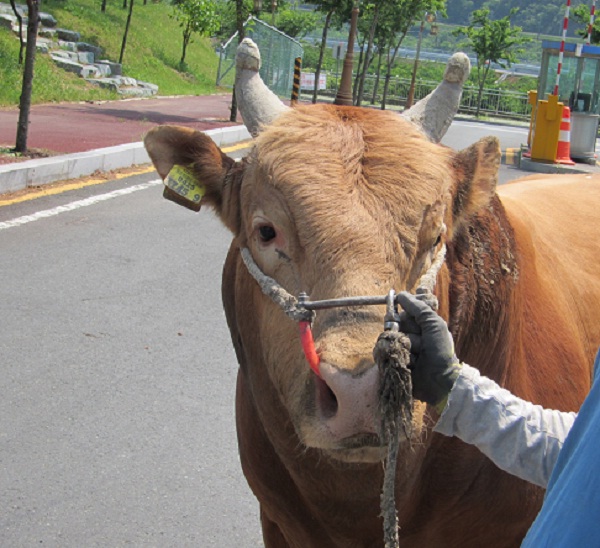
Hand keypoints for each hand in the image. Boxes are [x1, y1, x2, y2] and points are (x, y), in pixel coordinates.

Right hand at [396, 291, 460, 408]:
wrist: (439, 380)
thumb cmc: (440, 351)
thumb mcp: (434, 324)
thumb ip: (418, 307)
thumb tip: (400, 295)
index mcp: (420, 323)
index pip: (403, 310)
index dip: (403, 310)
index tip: (404, 309)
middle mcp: (409, 333)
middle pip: (394, 321)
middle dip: (406, 330)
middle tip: (419, 340)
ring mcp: (400, 346)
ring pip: (389, 336)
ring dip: (404, 346)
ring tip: (417, 356)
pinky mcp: (393, 359)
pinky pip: (384, 350)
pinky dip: (397, 355)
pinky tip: (409, 362)